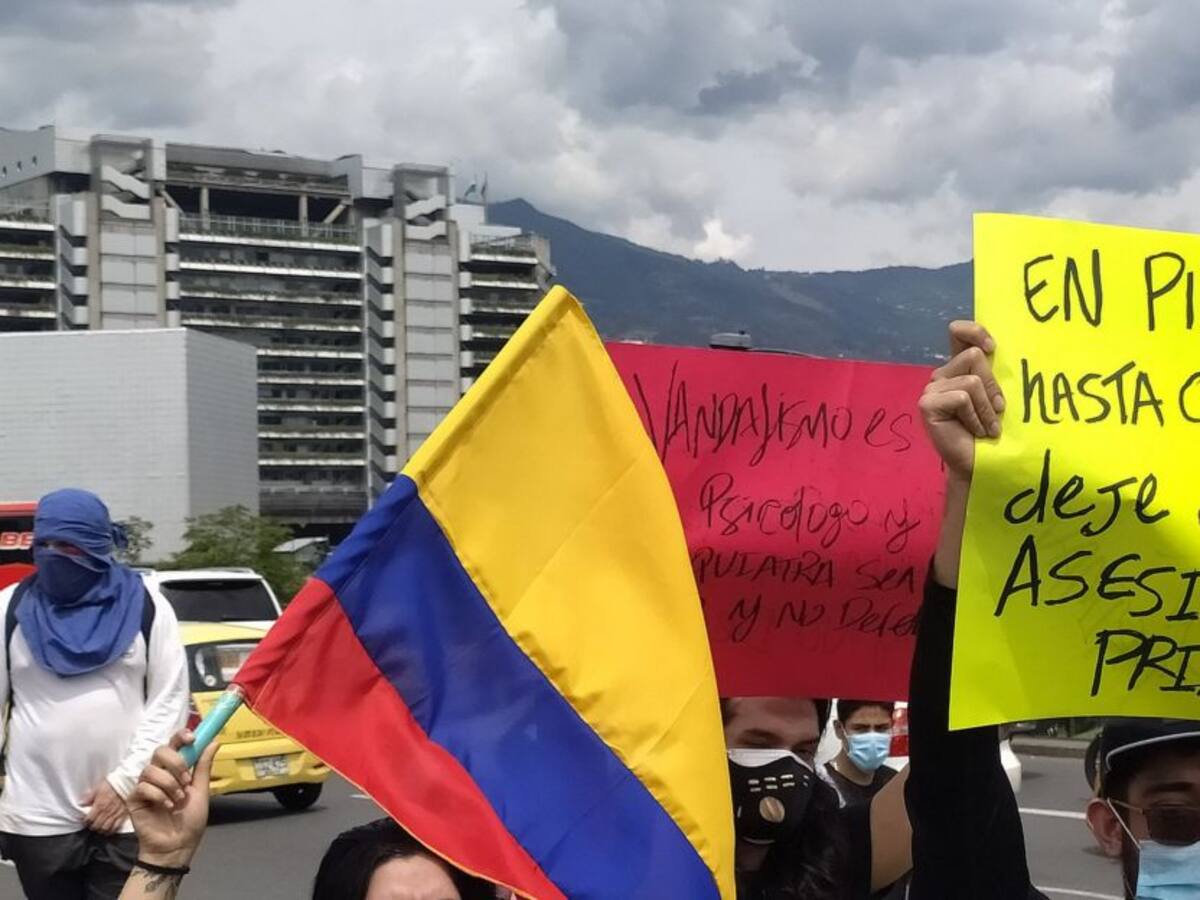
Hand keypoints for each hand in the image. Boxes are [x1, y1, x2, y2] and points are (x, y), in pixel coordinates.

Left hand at [83, 779, 127, 834]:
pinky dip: (111, 830)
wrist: (127, 782)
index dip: (85, 821)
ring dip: (101, 830)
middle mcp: (106, 812)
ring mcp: (115, 814)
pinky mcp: (123, 815)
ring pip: (105, 829)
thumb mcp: (98, 787)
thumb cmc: (113, 784)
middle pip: (96, 826)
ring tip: (100, 828)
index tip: (86, 820)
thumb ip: (89, 797)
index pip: (88, 819)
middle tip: (92, 824)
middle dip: (92, 826)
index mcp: (99, 805)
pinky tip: (109, 829)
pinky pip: (116, 827)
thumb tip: (81, 803)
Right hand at [125, 730, 217, 868]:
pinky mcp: (134, 799)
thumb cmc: (190, 820)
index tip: (192, 738)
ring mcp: (145, 786)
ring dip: (169, 784)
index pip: (174, 744)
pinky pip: (143, 787)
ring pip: (151, 769)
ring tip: (178, 800)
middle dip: (175, 763)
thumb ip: (203, 766)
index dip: (180, 736)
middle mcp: (159, 774)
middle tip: (186, 780)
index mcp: (175, 769)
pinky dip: (158, 796)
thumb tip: (214, 741)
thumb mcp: (201, 791)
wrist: (177, 845)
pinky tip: (166, 807)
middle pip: (159, 751)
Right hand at [918, 320, 1004, 481]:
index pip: (958, 332)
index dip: (974, 331)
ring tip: (986, 428)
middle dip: (993, 386)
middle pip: (975, 356)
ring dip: (986, 409)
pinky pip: (962, 398)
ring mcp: (932, 389)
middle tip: (997, 412)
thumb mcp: (997, 396)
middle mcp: (943, 374)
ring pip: (972, 381)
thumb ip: (994, 373)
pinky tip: (974, 431)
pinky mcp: (927, 404)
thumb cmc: (993, 431)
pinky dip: (975, 417)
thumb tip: (997, 349)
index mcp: (959, 368)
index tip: (992, 347)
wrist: (981, 464)